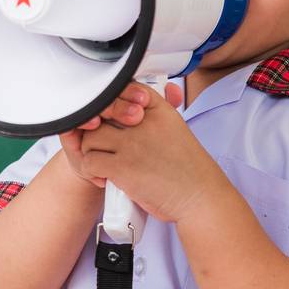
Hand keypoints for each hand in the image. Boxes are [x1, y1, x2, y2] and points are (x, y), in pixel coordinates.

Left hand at [58, 81, 184, 188]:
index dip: (112, 105)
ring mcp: (131, 144)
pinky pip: (89, 161)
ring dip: (92, 151)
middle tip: (103, 144)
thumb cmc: (188, 170)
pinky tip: (104, 178)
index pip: (123, 91)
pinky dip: (92, 172)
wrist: (198, 197)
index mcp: (158, 111)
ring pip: (90, 137)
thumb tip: (145, 102)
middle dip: (98, 129)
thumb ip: (155, 116)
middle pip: (102, 113)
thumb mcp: (175, 131)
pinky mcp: (122, 167)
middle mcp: (143, 122)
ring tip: (102, 161)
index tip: (115, 121)